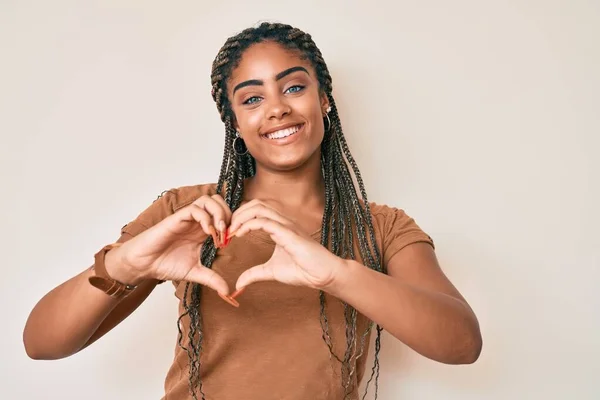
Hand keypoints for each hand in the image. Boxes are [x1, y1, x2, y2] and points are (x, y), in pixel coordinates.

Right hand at [106, 194, 232, 296]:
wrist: (144, 264)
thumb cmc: (166, 264)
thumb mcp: (195, 273)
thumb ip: (212, 279)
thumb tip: (228, 292)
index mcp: (204, 231)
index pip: (225, 214)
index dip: (234, 223)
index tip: (235, 240)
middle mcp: (198, 221)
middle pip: (220, 202)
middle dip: (229, 215)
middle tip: (229, 233)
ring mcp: (188, 218)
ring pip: (209, 200)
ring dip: (218, 213)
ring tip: (219, 232)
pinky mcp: (177, 218)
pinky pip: (194, 209)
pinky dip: (205, 218)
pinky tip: (207, 233)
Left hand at [227, 200, 346, 291]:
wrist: (322, 275)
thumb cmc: (303, 270)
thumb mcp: (271, 272)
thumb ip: (254, 274)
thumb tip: (238, 284)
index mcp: (280, 226)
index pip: (256, 210)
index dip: (240, 218)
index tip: (229, 233)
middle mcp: (283, 222)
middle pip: (256, 204)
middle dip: (238, 213)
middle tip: (227, 230)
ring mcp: (286, 225)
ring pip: (259, 208)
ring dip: (241, 217)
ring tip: (232, 231)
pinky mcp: (288, 233)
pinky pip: (264, 221)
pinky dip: (248, 225)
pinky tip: (240, 235)